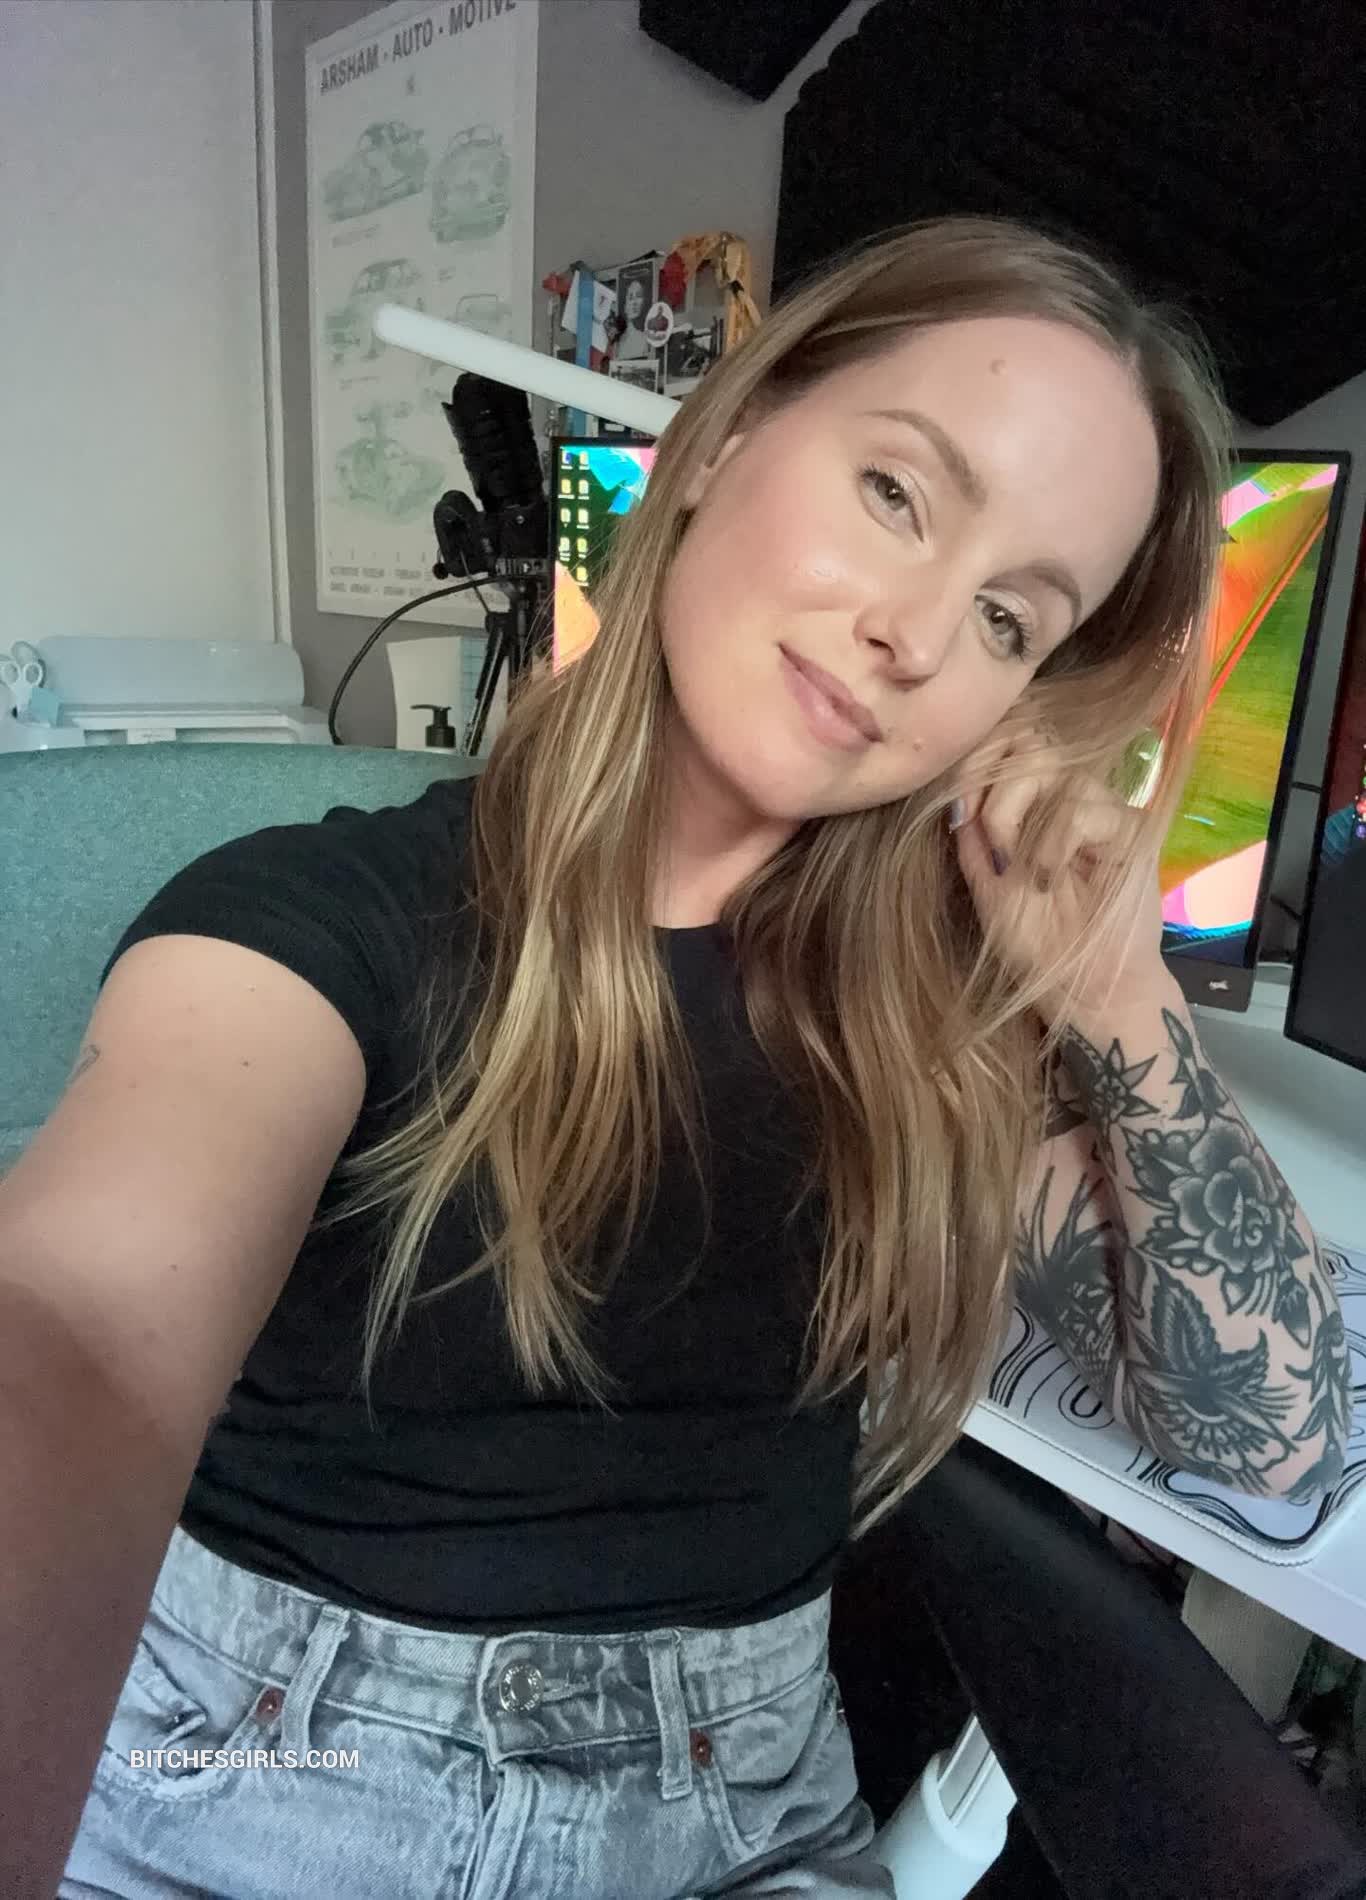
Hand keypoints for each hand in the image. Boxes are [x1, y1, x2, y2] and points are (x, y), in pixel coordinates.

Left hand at [949, 725, 1174, 1031]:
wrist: (1080, 991)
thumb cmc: (1036, 944)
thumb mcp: (986, 885)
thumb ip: (973, 837)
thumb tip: (954, 791)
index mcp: (1037, 807)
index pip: (1013, 747)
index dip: (980, 762)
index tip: (960, 809)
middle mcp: (1073, 799)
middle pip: (1033, 746)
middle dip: (995, 789)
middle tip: (992, 841)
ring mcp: (1105, 811)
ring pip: (1056, 771)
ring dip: (1019, 817)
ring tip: (1018, 868)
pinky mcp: (1133, 830)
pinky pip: (1082, 807)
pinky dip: (1053, 841)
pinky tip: (1048, 876)